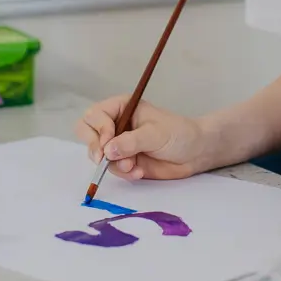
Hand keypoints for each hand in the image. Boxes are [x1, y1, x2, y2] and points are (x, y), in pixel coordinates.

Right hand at [75, 95, 210, 181]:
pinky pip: (111, 169)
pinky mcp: (123, 161)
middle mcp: (115, 124)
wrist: (194, 153)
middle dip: (95, 148)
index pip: (95, 115)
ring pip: (98, 155)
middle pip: (86, 132)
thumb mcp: (155, 134)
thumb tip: (107, 150)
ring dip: (114, 164)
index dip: (98, 129)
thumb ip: (131, 142)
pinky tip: (139, 172)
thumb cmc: (178, 133)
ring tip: (134, 167)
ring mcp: (118, 144)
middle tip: (104, 159)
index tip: (109, 142)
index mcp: (121, 107)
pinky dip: (123, 173)